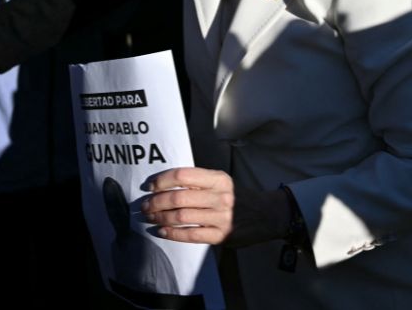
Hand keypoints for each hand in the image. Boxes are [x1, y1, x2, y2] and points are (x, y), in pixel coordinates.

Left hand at [141, 167, 289, 246]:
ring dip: (161, 218)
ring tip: (150, 218)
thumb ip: (199, 182)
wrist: (267, 215)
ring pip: (182, 217)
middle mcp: (220, 196)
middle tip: (144, 206)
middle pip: (179, 198)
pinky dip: (173, 234)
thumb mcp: (222, 182)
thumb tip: (165, 185)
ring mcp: (221, 217)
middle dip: (156, 202)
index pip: (183, 176)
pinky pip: (191, 235)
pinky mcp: (222, 235)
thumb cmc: (238, 197)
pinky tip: (163, 232)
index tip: (150, 186)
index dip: (162, 181)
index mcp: (218, 178)